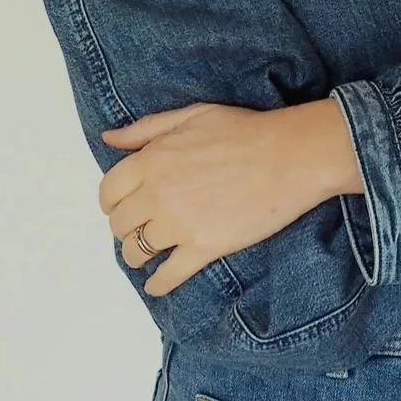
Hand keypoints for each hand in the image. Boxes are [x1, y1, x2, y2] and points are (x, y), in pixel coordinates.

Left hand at [95, 101, 348, 297]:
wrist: (291, 156)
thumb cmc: (245, 130)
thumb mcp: (191, 115)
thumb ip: (145, 129)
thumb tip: (109, 139)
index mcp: (151, 160)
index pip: (109, 192)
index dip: (112, 203)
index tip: (122, 207)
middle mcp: (157, 193)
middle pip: (120, 224)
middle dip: (126, 228)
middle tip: (139, 229)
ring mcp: (179, 223)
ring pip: (137, 251)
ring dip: (138, 256)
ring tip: (147, 255)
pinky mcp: (204, 247)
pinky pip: (168, 275)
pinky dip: (158, 284)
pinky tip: (157, 284)